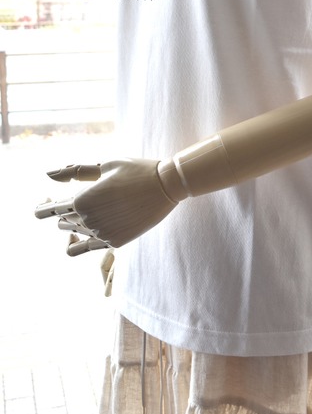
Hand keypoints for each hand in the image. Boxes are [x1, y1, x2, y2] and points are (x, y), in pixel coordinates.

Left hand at [35, 158, 181, 255]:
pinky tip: (90, 229)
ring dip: (74, 224)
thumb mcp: (105, 165)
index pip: (49, 210)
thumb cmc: (135, 170)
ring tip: (88, 209)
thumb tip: (48, 173)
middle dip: (62, 212)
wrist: (166, 187)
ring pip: (74, 234)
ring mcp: (102, 234)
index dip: (43, 207)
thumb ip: (75, 171)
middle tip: (71, 201)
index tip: (44, 201)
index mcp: (82, 200)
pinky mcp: (115, 242)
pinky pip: (87, 247)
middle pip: (62, 222)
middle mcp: (88, 220)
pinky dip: (82, 240)